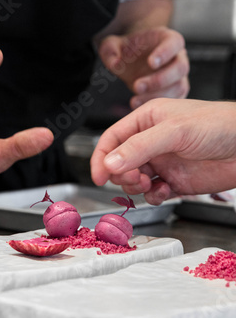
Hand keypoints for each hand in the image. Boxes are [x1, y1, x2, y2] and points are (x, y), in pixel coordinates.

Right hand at [91, 98, 235, 204]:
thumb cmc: (219, 125)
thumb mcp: (174, 131)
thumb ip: (139, 148)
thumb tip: (110, 164)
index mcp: (146, 121)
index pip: (112, 139)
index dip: (101, 157)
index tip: (98, 176)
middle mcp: (151, 142)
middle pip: (119, 163)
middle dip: (122, 174)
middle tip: (135, 178)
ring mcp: (163, 162)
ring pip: (133, 180)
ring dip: (136, 187)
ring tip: (148, 184)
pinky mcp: (175, 181)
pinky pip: (153, 193)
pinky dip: (153, 196)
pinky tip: (164, 191)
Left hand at [99, 27, 189, 108]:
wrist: (132, 61)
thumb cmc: (128, 50)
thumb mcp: (112, 46)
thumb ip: (110, 51)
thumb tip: (115, 64)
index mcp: (167, 39)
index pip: (174, 43)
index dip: (165, 52)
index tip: (151, 62)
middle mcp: (178, 57)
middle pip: (180, 68)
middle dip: (159, 80)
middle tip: (137, 86)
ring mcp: (178, 76)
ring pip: (178, 87)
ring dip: (156, 96)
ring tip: (135, 100)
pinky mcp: (175, 92)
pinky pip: (174, 100)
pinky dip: (158, 106)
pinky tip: (139, 105)